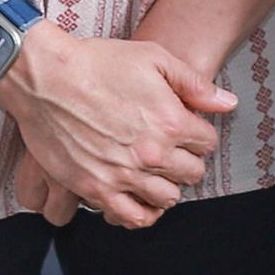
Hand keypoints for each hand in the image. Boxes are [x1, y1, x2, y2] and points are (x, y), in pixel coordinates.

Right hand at [0, 21, 230, 230]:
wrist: (46, 76)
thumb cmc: (97, 62)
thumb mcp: (152, 58)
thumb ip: (194, 83)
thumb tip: (228, 103)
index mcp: (171, 121)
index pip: (207, 143)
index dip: (198, 135)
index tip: (186, 130)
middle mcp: (152, 153)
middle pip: (192, 173)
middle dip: (185, 161)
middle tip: (171, 151)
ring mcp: (124, 174)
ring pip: (167, 198)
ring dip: (166, 186)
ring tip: (155, 173)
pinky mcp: (96, 189)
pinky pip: (133, 217)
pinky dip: (142, 212)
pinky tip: (139, 198)